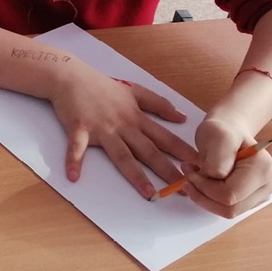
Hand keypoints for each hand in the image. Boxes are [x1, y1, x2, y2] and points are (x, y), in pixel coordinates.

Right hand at [50, 66, 196, 198]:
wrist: (70, 76)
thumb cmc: (101, 84)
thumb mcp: (134, 90)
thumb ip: (158, 104)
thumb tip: (181, 117)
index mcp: (136, 117)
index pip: (165, 137)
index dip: (183, 152)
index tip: (200, 166)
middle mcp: (123, 125)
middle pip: (148, 151)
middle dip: (167, 171)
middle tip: (184, 189)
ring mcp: (101, 128)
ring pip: (121, 155)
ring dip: (135, 175)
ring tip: (148, 193)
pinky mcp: (79, 129)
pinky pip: (77, 148)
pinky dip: (73, 161)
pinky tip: (73, 176)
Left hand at [184, 117, 271, 217]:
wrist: (229, 131)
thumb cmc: (222, 131)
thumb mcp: (216, 135)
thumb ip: (219, 157)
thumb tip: (218, 176)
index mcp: (263, 169)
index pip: (230, 195)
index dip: (204, 187)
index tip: (190, 171)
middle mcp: (268, 185)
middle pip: (230, 209)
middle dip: (204, 195)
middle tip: (188, 175)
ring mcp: (261, 195)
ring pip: (228, 212)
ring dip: (205, 198)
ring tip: (194, 176)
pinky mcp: (251, 200)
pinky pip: (227, 209)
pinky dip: (211, 199)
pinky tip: (204, 183)